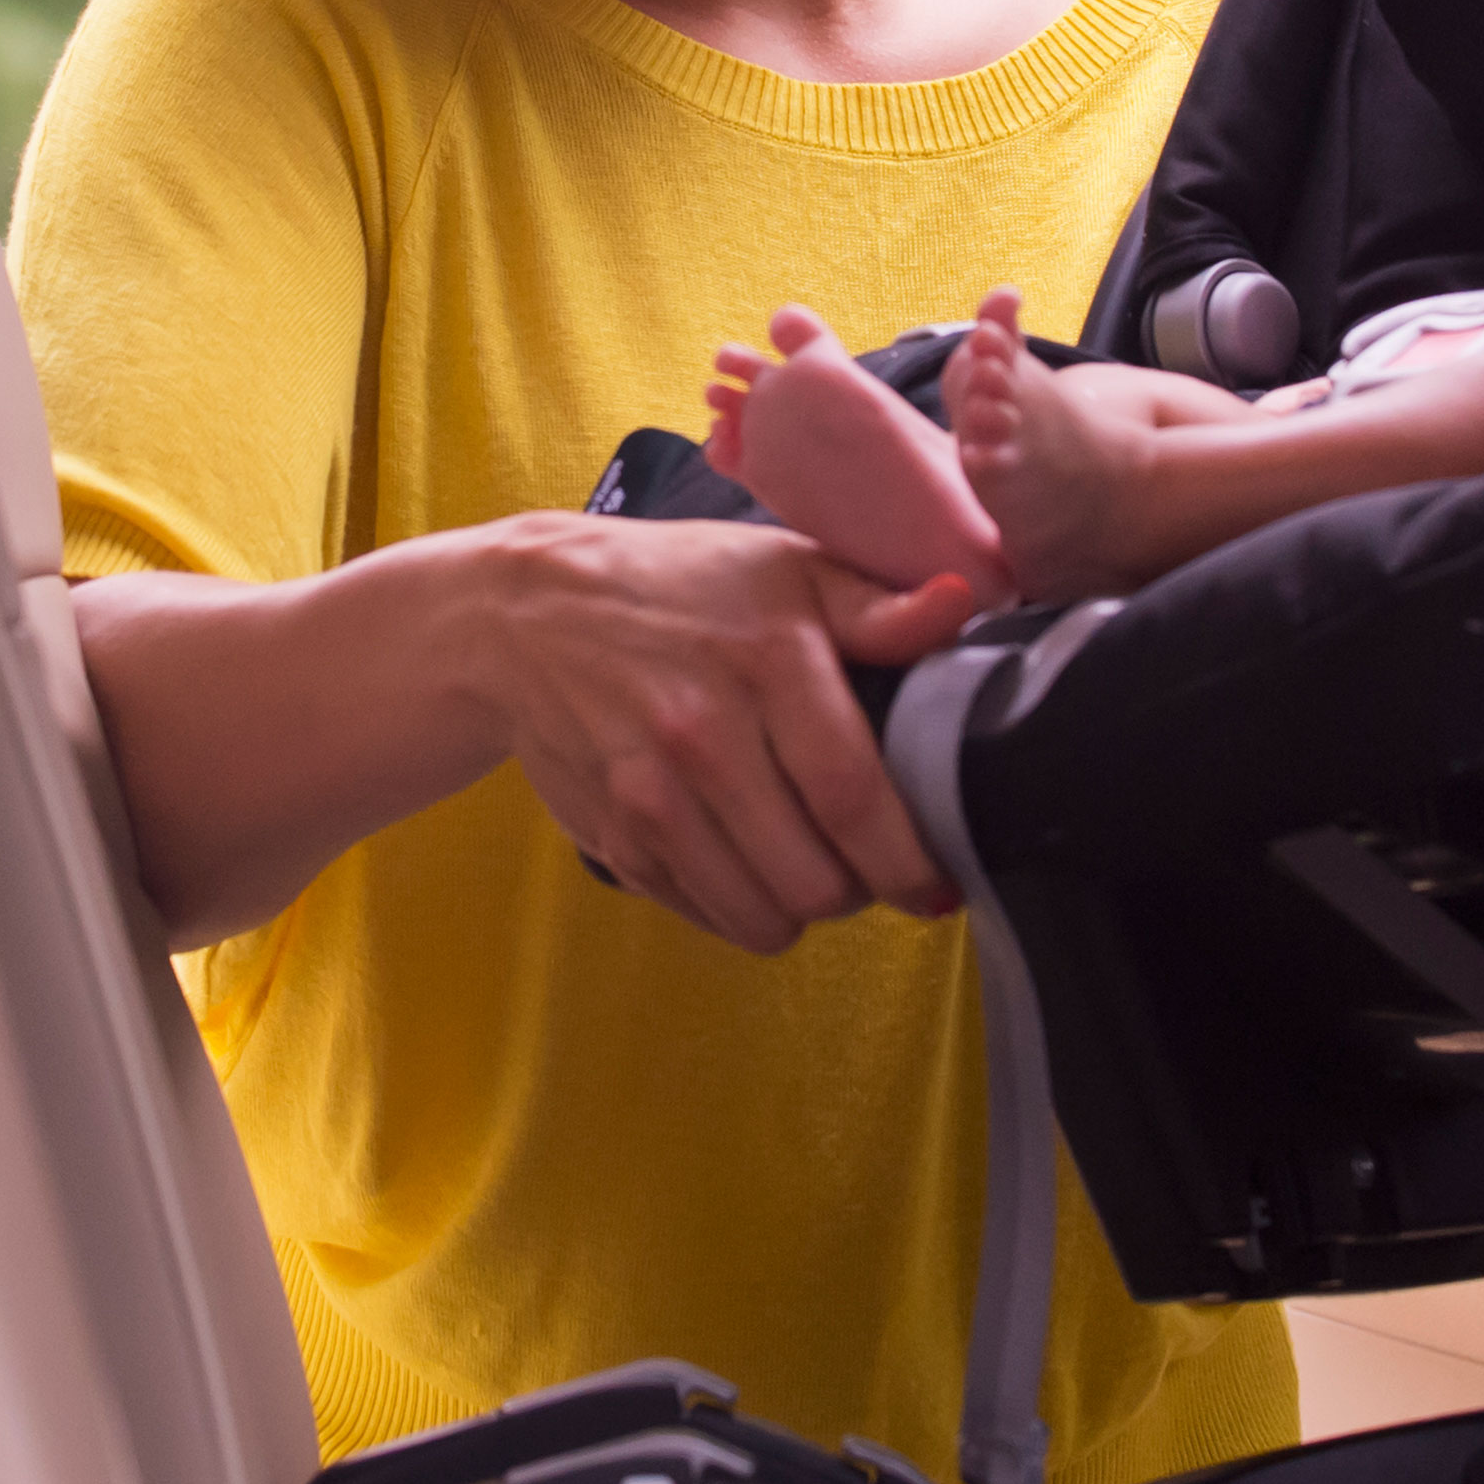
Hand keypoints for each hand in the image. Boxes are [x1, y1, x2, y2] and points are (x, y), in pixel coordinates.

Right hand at [473, 515, 975, 950]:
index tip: (935, 885)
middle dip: (859, 891)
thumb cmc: (676, 586)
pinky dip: (737, 904)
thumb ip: (877, 606)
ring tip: (805, 859)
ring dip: (799, 907)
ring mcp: (651, 794)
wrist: (525, 613)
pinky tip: (742, 853)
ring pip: (761, 916)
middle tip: (866, 864)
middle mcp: (705, 736)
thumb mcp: (784, 568)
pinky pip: (705, 915)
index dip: (907, 863)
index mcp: (769, 662)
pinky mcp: (614, 838)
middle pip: (814, 881)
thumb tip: (959, 604)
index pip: (854, 798)